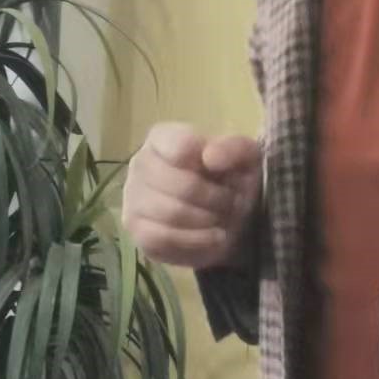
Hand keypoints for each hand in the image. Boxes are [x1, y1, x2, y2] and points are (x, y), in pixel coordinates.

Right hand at [122, 122, 261, 269]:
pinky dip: (196, 241)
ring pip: (171, 214)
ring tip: (225, 220)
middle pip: (181, 185)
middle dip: (216, 198)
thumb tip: (209, 157)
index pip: (179, 146)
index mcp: (162, 138)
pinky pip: (162, 240)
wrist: (225, 216)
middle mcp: (139, 164)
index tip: (228, 173)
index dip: (209, 164)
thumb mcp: (245, 156)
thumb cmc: (231, 178)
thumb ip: (233, 148)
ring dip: (208, 220)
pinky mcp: (137, 233)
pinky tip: (213, 237)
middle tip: (234, 203)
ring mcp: (133, 200)